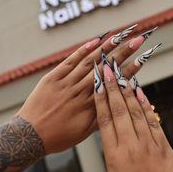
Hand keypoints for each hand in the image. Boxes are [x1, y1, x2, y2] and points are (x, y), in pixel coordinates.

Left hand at [17, 25, 156, 153]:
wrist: (29, 135)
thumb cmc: (58, 136)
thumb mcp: (83, 132)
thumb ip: (101, 117)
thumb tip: (118, 106)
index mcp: (91, 106)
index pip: (115, 84)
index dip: (130, 70)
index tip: (143, 59)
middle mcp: (81, 92)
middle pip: (105, 68)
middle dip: (124, 53)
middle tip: (138, 40)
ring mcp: (66, 83)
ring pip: (90, 61)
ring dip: (106, 47)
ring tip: (120, 35)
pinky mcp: (53, 77)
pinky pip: (70, 61)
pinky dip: (83, 50)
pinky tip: (95, 41)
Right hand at [94, 61, 172, 171]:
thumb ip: (113, 150)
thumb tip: (112, 129)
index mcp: (113, 155)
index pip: (104, 119)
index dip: (100, 98)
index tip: (96, 83)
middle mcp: (130, 146)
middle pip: (119, 110)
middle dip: (112, 87)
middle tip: (108, 69)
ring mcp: (148, 145)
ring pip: (136, 112)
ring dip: (129, 91)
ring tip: (122, 75)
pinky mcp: (163, 147)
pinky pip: (153, 122)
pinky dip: (147, 106)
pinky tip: (141, 94)